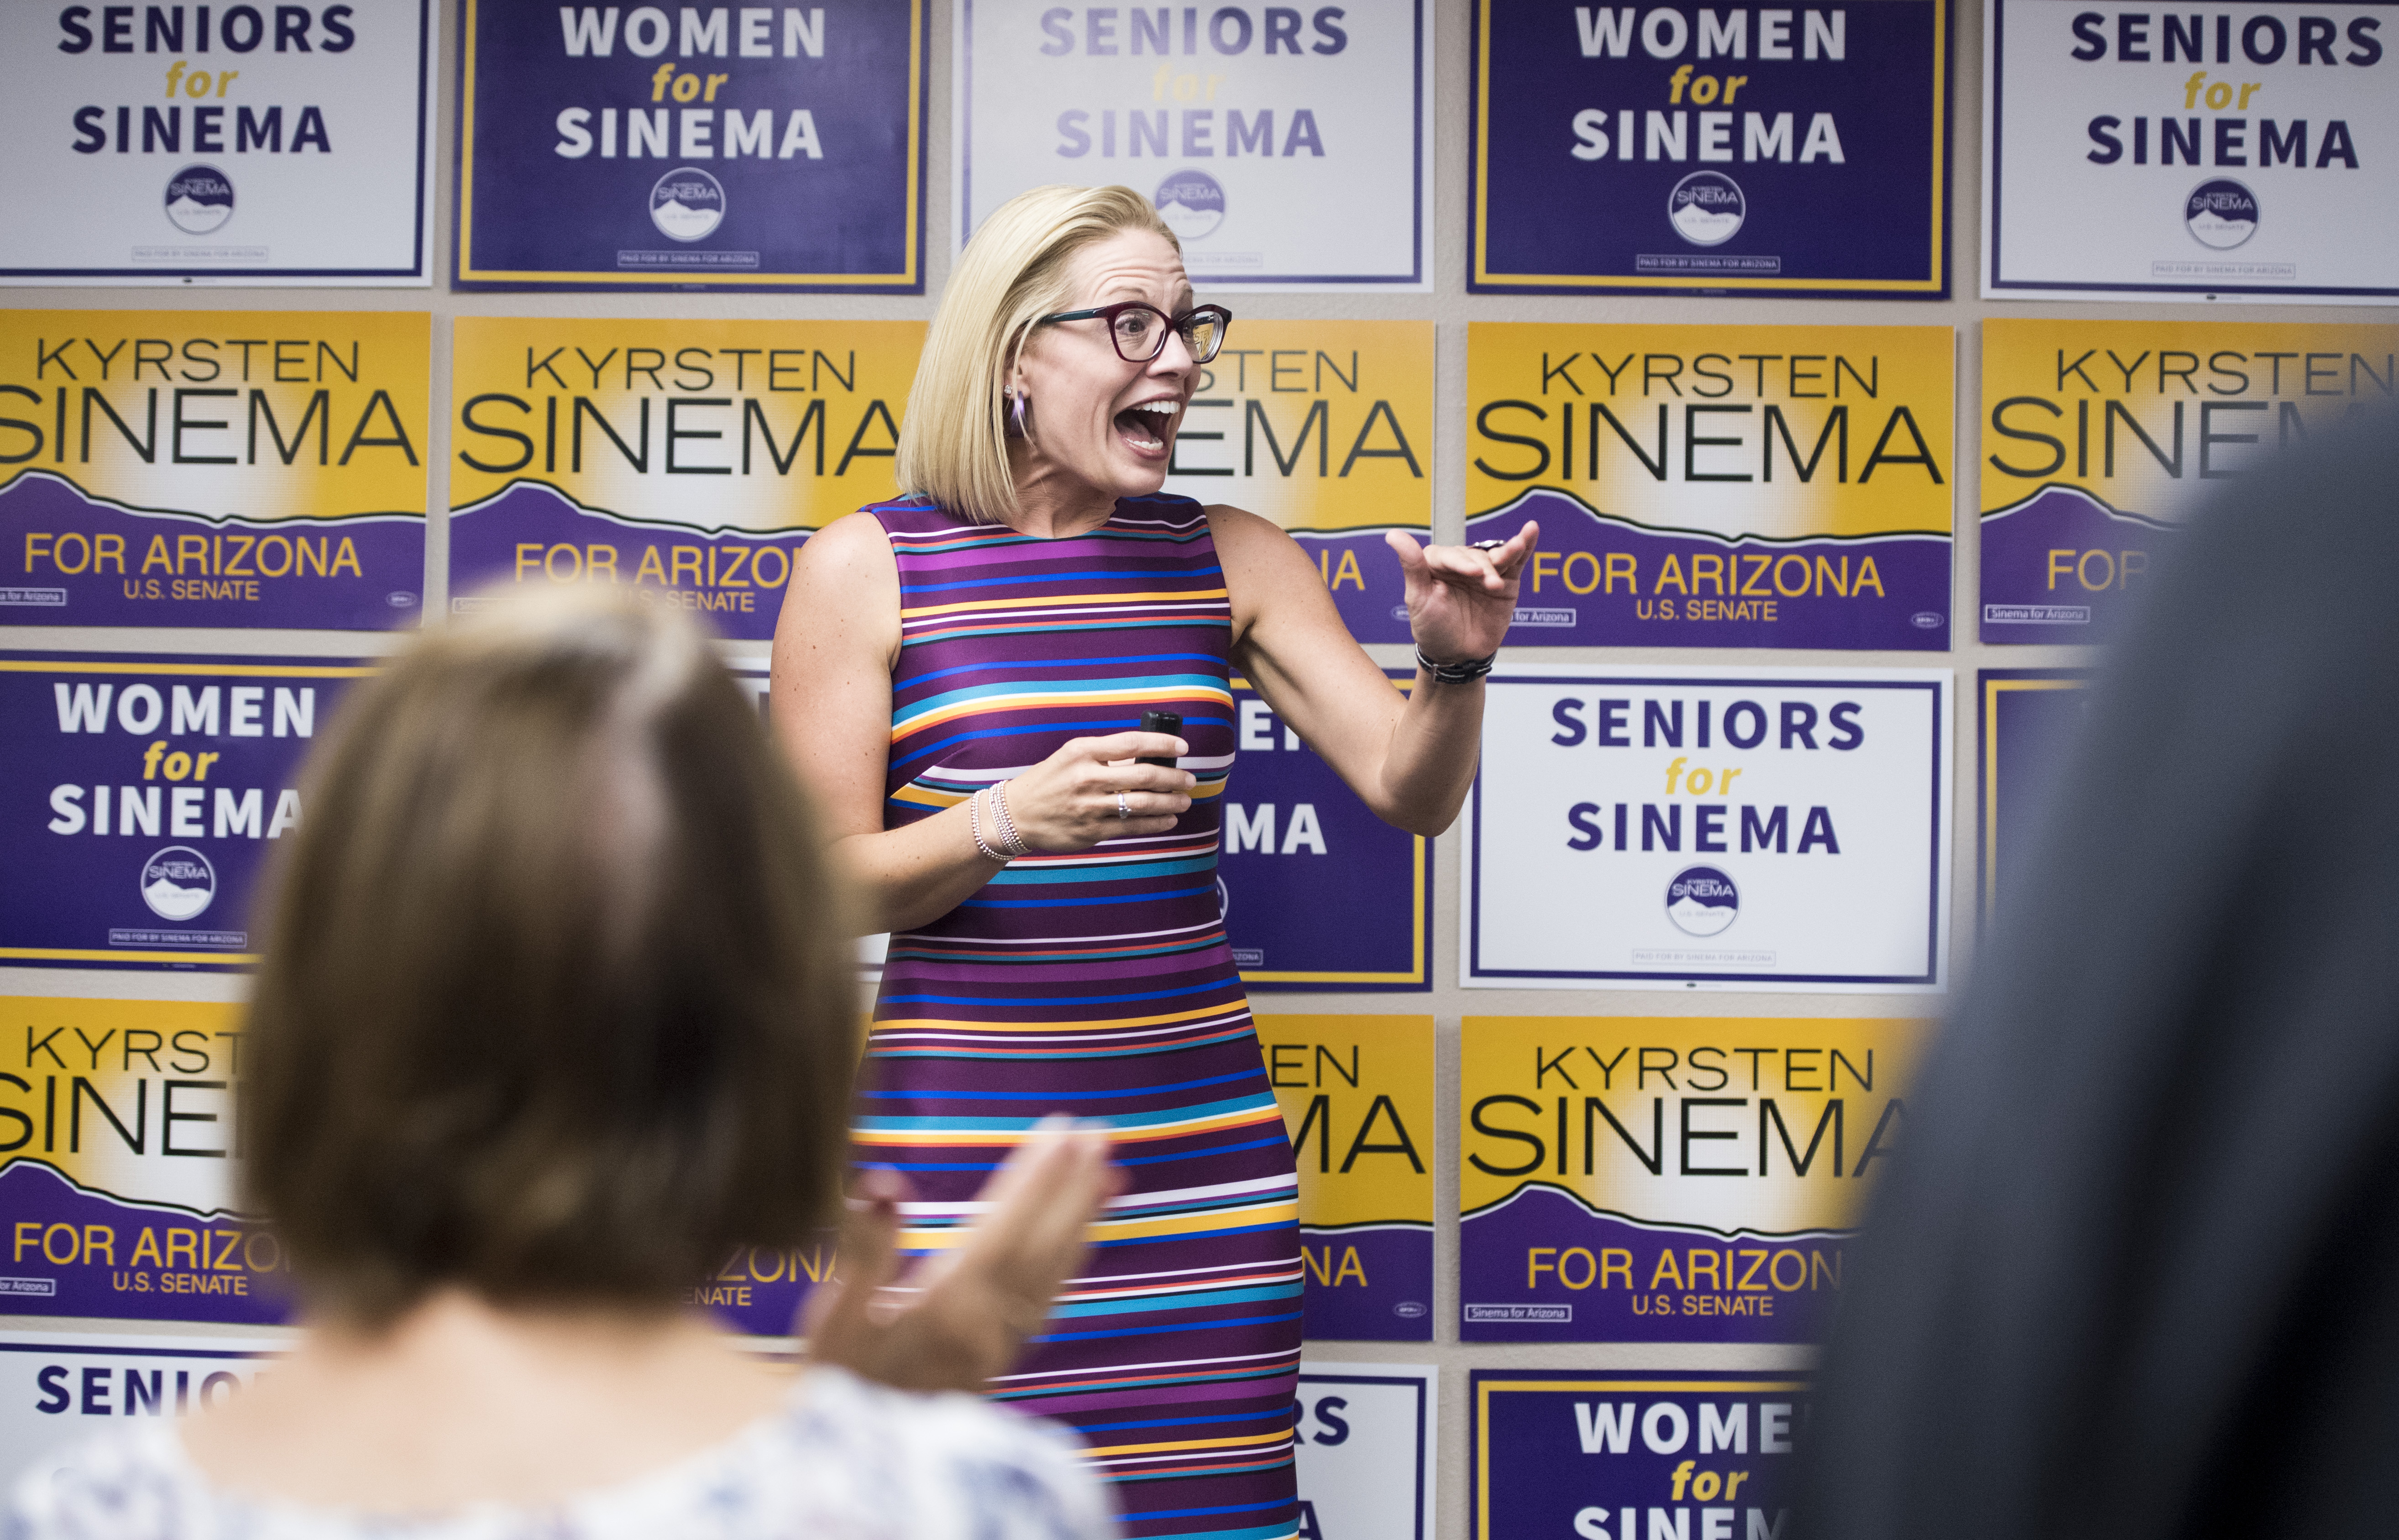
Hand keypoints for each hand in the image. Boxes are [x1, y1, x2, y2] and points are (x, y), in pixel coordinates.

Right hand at [801, 1117, 1118, 1393]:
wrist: (851, 1471)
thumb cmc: (832, 1388)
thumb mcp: (830, 1320)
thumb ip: (863, 1251)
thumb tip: (885, 1187)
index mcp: (945, 1308)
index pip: (1003, 1228)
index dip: (1033, 1178)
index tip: (1061, 1131)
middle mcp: (985, 1327)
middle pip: (1041, 1245)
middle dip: (1072, 1187)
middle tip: (1101, 1135)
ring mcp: (997, 1347)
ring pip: (1052, 1274)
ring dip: (1081, 1220)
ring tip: (1109, 1176)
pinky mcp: (998, 1364)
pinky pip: (1046, 1302)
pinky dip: (1068, 1264)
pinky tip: (1081, 1240)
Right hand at [1001, 731, 1196, 850]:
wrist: (1016, 815)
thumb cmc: (1049, 781)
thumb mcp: (1071, 756)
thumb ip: (1106, 756)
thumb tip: (1147, 757)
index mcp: (1083, 752)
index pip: (1132, 743)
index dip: (1163, 744)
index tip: (1182, 748)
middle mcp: (1087, 778)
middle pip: (1144, 776)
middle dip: (1174, 778)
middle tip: (1189, 780)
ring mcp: (1090, 807)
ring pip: (1143, 803)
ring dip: (1170, 802)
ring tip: (1184, 801)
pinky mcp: (1092, 831)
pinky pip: (1133, 827)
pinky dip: (1156, 823)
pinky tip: (1168, 820)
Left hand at [1386, 522, 1538, 664]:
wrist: (1457, 655)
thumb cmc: (1433, 628)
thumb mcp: (1418, 599)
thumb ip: (1412, 566)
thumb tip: (1393, 535)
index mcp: (1436, 564)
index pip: (1449, 555)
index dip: (1460, 562)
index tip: (1472, 574)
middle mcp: (1461, 563)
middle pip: (1475, 556)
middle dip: (1484, 567)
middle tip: (1490, 584)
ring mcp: (1485, 571)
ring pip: (1497, 555)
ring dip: (1508, 550)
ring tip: (1517, 547)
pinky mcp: (1506, 581)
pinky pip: (1516, 561)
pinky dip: (1525, 545)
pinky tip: (1531, 531)